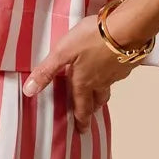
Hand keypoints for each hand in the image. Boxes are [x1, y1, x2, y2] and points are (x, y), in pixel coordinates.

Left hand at [22, 14, 142, 132]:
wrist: (127, 28)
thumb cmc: (93, 38)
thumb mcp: (62, 52)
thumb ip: (46, 71)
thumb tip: (29, 91)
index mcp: (85, 82)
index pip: (82, 106)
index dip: (81, 120)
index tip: (82, 131)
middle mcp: (102, 81)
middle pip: (98, 100)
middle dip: (93, 107)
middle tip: (90, 112)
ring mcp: (117, 72)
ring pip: (109, 86)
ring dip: (103, 91)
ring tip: (100, 89)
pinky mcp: (129, 61)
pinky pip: (120, 72)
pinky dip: (114, 72)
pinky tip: (113, 63)